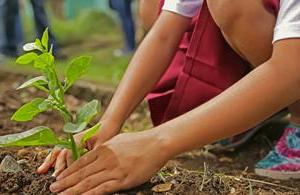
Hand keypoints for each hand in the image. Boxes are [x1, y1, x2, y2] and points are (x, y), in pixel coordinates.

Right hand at [37, 121, 120, 175]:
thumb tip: (88, 167)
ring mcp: (70, 142)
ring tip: (41, 171)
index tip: (67, 174)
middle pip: (61, 152)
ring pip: (57, 152)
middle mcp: (72, 139)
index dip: (68, 163)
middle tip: (56, 178)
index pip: (70, 151)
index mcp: (79, 138)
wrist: (108, 124)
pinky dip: (51, 160)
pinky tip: (43, 168)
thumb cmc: (107, 133)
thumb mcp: (102, 144)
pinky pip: (58, 153)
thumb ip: (94, 154)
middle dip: (58, 165)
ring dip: (49, 162)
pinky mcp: (70, 146)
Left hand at [49, 130, 170, 194]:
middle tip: (53, 188)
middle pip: (81, 173)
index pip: (80, 162)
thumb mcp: (118, 140)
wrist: (156, 143)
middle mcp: (105, 159)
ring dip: (73, 190)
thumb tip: (96, 153)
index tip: (58, 177)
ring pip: (88, 182)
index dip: (68, 171)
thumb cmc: (139, 141)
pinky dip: (90, 194)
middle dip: (65, 182)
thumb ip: (105, 148)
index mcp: (103, 149)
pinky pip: (103, 189)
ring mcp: (113, 170)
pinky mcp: (123, 180)